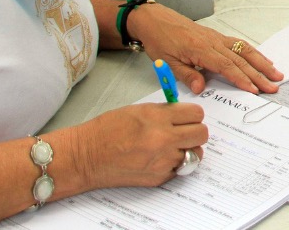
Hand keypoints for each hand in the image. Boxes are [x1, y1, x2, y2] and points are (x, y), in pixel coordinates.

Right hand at [73, 102, 208, 187]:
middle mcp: (163, 139)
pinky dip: (175, 164)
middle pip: (202, 134)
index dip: (193, 115)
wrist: (86, 157)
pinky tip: (160, 158)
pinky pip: (180, 168)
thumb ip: (164, 112)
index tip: (187, 117)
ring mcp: (162, 161)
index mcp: (158, 117)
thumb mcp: (138, 110)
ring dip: (188, 149)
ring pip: (195, 153)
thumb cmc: (107, 130)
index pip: (196, 114)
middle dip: (195, 131)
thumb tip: (184, 116)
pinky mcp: (159, 177)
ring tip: (172, 147)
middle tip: (184, 132)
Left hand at [128, 3, 282, 95]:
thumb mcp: (167, 62)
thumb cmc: (160, 40)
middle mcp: (213, 42)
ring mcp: (218, 38)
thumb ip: (187, 75)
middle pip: (241, 60)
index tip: (254, 90)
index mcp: (201, 49)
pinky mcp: (218, 36)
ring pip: (245, 50)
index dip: (242, 79)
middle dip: (259, 74)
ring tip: (277, 74)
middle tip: (274, 87)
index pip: (226, 66)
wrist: (156, 20)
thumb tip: (202, 88)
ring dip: (262, 62)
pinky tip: (262, 60)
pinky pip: (240, 44)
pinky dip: (254, 52)